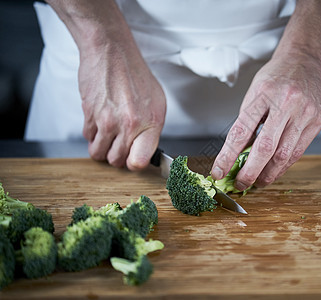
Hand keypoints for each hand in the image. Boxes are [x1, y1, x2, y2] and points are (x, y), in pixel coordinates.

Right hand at [79, 42, 165, 170]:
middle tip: (120, 145)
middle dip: (117, 156)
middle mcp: (129, 124)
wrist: (112, 53)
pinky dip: (93, 135)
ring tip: (109, 136)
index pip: (139, 161)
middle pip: (116, 161)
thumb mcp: (157, 102)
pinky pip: (88, 138)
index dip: (135, 164)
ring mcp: (107, 121)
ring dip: (102, 148)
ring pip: (99, 154)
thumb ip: (151, 128)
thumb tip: (146, 150)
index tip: (135, 160)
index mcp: (150, 122)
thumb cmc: (135, 75)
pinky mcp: (89, 115)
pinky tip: (100, 122)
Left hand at [211, 52, 320, 189]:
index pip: (241, 131)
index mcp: (263, 94)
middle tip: (241, 183)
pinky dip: (284, 165)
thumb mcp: (255, 93)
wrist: (306, 60)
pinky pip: (298, 151)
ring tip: (258, 182)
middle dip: (250, 172)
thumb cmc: (277, 76)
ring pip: (284, 154)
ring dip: (269, 173)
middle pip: (265, 148)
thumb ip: (248, 122)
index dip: (228, 156)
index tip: (218, 171)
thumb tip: (239, 153)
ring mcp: (304, 113)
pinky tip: (274, 171)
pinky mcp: (317, 121)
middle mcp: (285, 103)